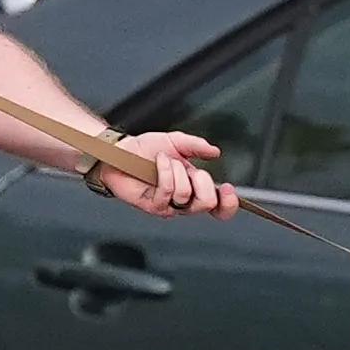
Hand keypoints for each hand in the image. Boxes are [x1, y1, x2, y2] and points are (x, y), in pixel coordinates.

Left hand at [88, 130, 237, 219]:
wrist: (120, 152)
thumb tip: (215, 152)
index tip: (227, 188)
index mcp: (195, 188)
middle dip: (202, 181)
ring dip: (176, 171)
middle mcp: (184, 201)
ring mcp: (168, 205)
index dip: (229, 204)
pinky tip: (158, 163)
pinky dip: (164, 172)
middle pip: (207, 205)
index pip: (220, 208)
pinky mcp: (153, 206)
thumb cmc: (145, 150)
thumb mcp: (175, 142)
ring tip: (164, 161)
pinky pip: (167, 193)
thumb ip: (197, 146)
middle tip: (190, 169)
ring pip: (186, 196)